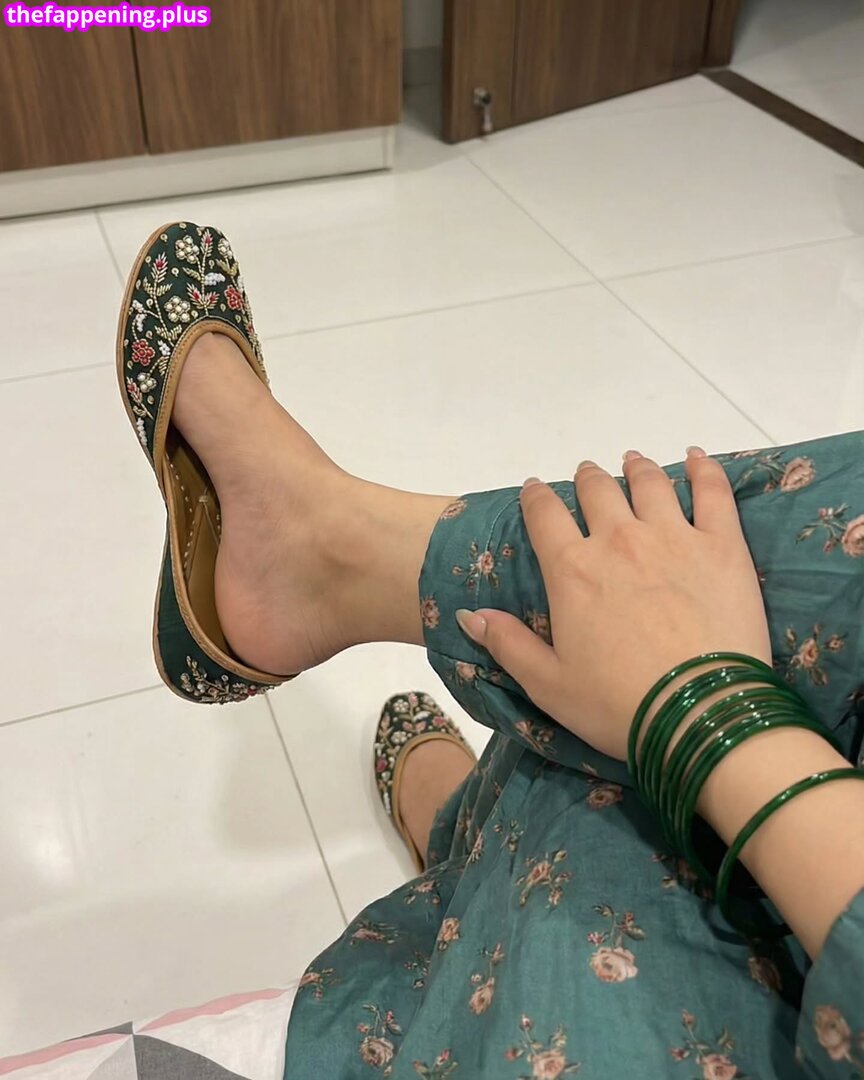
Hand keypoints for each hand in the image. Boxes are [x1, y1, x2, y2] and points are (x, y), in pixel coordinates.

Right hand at [456, 448, 771, 760]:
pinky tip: (696, 457)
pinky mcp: (722, 545)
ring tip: (633, 461)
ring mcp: (674, 536)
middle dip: (587, 479)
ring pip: (649, 483)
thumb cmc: (618, 705)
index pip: (544, 516)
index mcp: (571, 570)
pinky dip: (703, 468)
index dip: (536, 498)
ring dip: (636, 468)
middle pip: (597, 490)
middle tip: (587, 476)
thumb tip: (470, 614)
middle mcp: (618, 540)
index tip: (534, 490)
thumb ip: (507, 644)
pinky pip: (712, 492)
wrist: (699, 714)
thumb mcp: (548, 684)